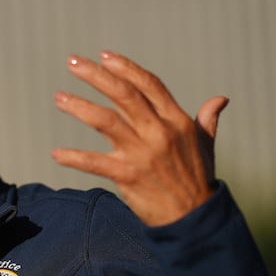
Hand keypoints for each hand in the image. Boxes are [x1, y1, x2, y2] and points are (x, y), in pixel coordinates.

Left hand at [51, 50, 228, 225]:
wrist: (194, 219)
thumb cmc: (196, 179)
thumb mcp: (206, 145)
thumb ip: (206, 119)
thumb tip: (220, 99)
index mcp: (176, 120)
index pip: (148, 84)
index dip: (125, 68)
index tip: (103, 55)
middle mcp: (159, 132)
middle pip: (123, 94)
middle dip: (96, 75)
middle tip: (72, 61)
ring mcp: (142, 153)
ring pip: (105, 121)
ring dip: (79, 106)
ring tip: (58, 97)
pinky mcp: (128, 175)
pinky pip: (94, 162)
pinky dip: (73, 157)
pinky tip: (56, 154)